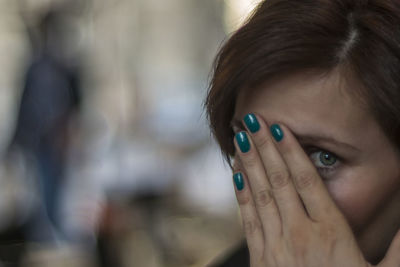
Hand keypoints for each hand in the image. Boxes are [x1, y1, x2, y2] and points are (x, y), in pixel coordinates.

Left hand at [232, 113, 399, 266]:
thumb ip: (399, 245)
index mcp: (331, 234)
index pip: (307, 180)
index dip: (291, 150)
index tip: (279, 127)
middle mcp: (299, 235)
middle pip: (279, 180)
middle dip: (264, 147)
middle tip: (252, 119)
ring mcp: (276, 247)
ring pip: (259, 195)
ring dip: (248, 164)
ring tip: (241, 137)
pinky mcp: (261, 260)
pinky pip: (248, 219)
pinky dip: (241, 194)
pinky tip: (236, 175)